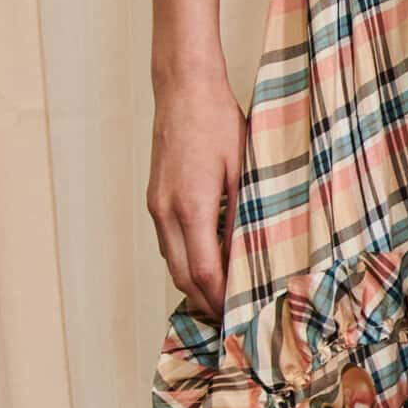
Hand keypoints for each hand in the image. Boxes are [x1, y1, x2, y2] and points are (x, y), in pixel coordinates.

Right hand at [147, 66, 245, 320]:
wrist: (183, 90)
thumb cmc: (218, 123)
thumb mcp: (243, 168)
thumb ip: (245, 212)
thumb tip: (253, 251)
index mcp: (191, 208)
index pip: (203, 273)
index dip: (220, 299)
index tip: (238, 314)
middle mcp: (166, 212)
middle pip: (181, 275)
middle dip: (205, 301)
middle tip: (230, 317)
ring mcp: (156, 205)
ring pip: (170, 260)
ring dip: (192, 282)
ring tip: (221, 295)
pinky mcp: (155, 197)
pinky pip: (167, 241)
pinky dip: (183, 259)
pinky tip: (205, 260)